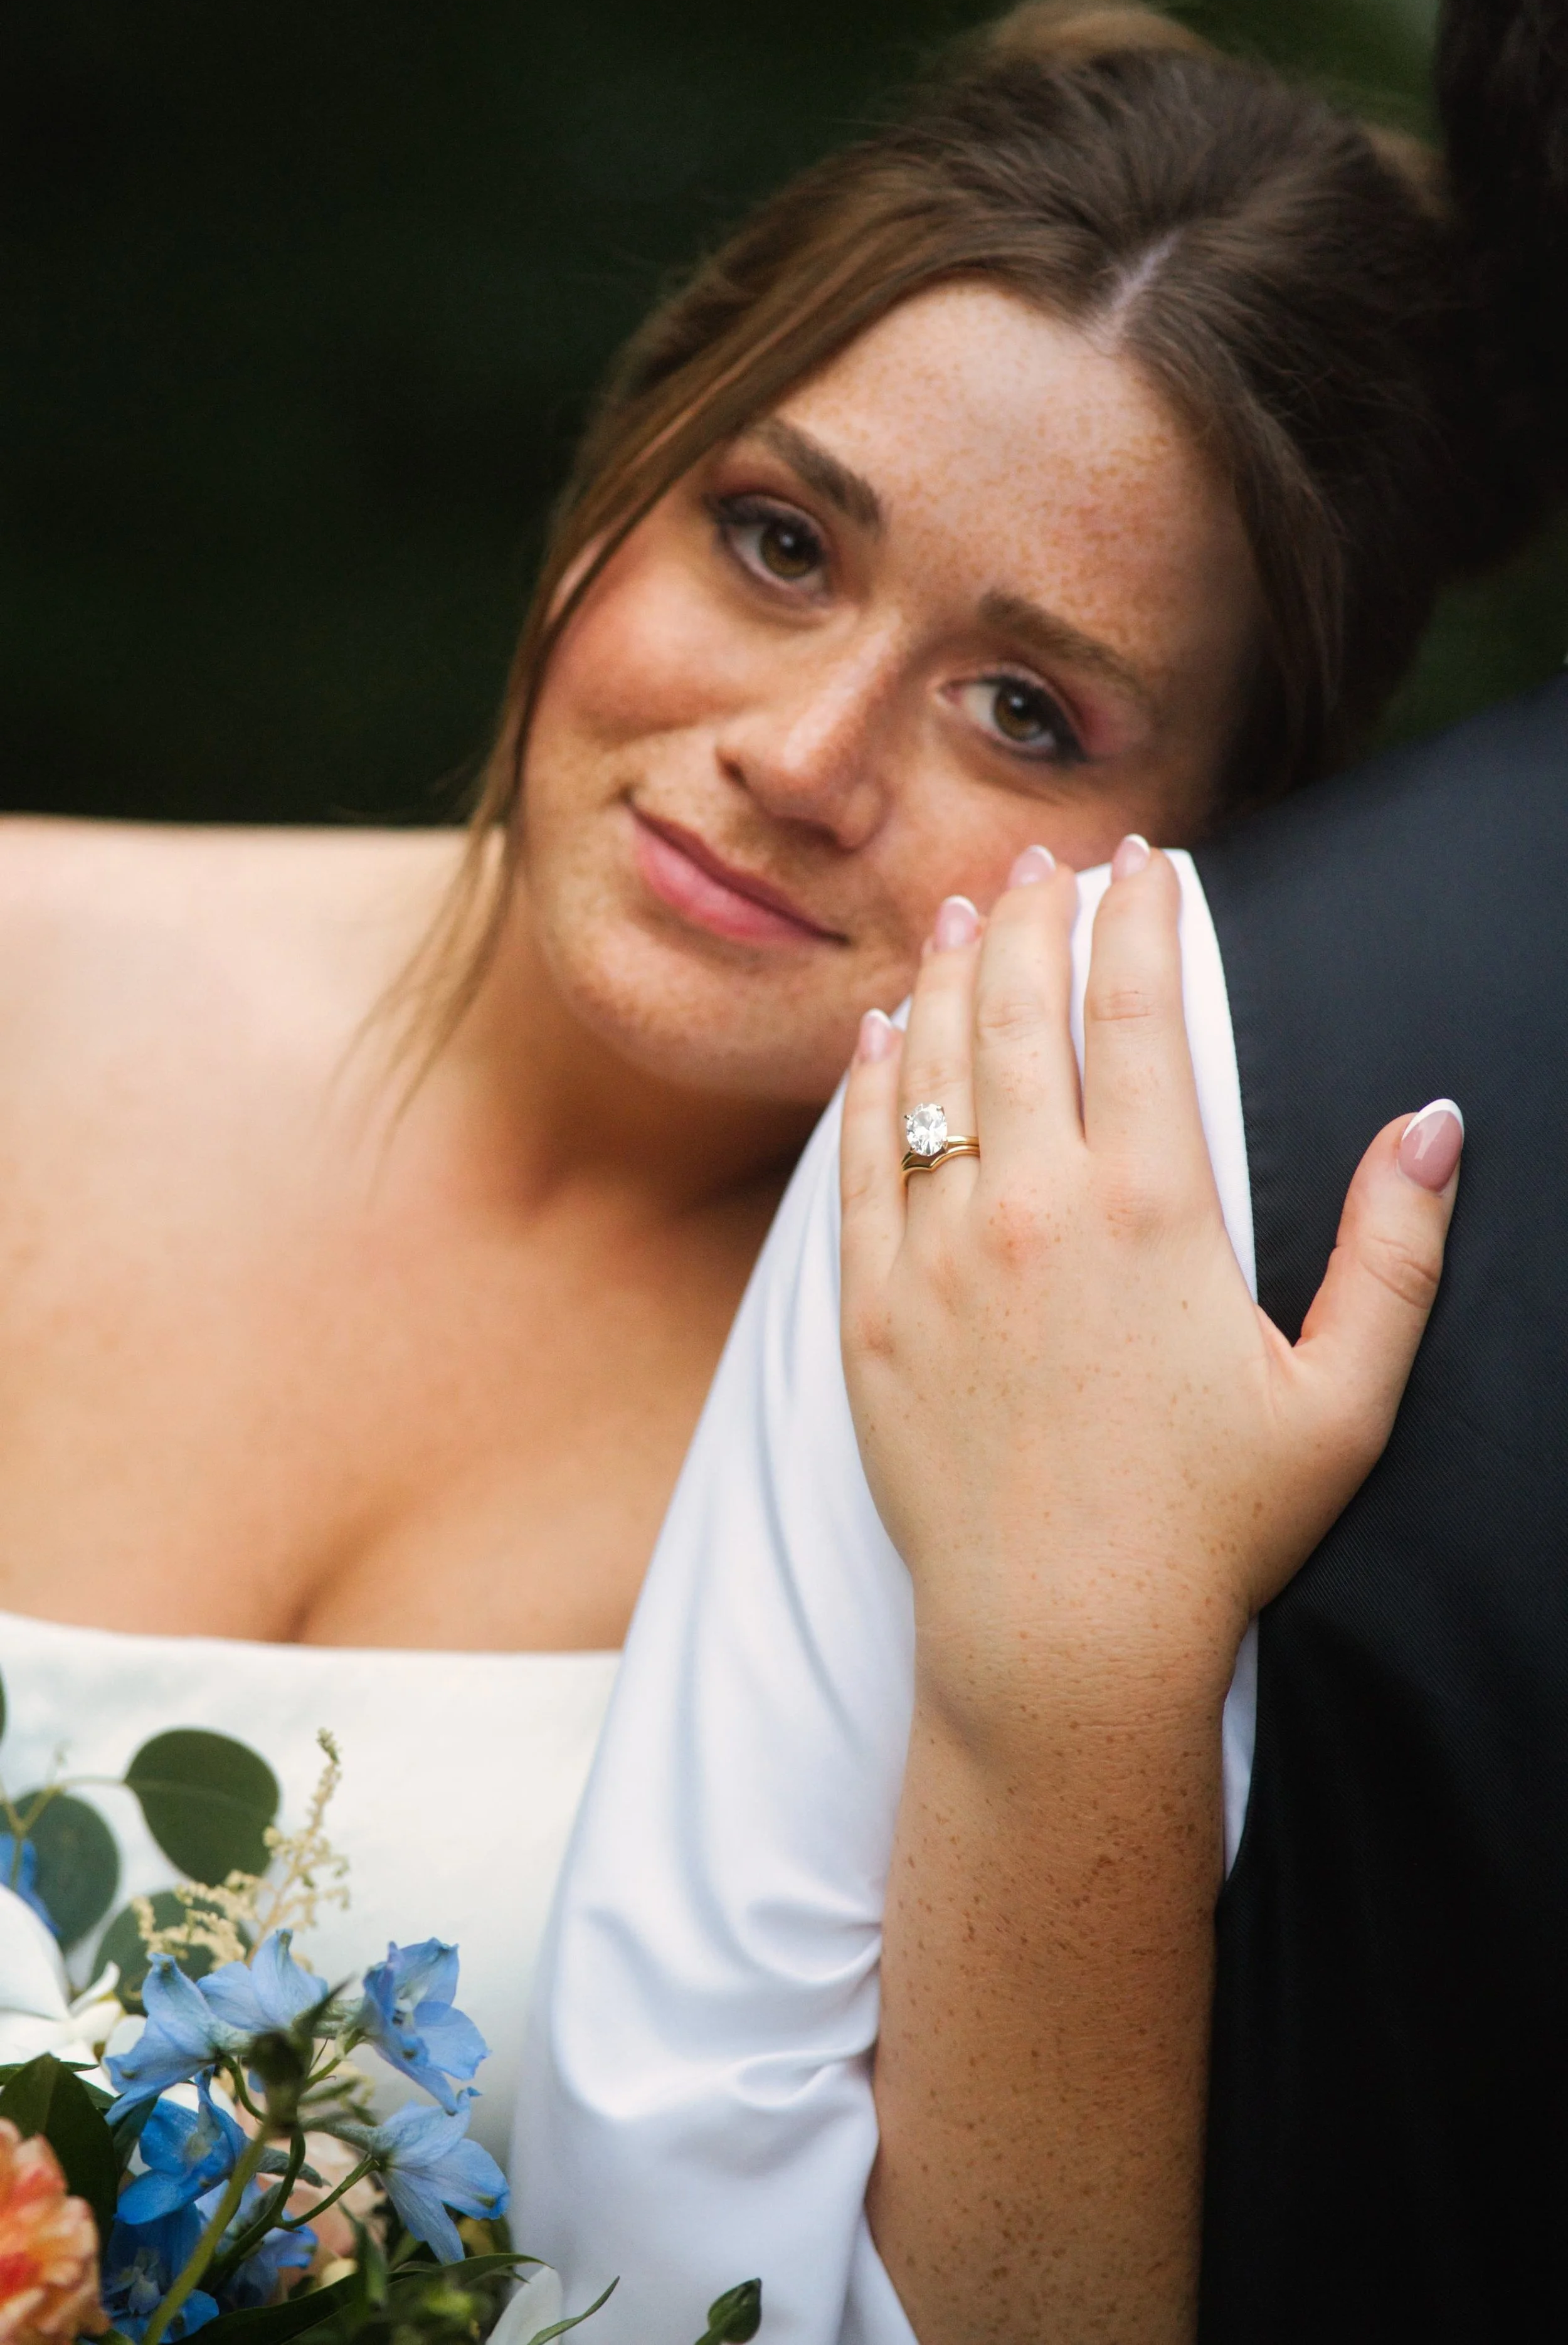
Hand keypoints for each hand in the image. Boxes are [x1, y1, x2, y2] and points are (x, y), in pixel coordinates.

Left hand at [841, 838, 1462, 1734]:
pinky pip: (858, 1166)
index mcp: (1155, 1208)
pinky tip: (881, 1033)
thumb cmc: (1213, 1527)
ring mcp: (938, 1258)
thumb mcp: (1342, 1397)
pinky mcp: (870, 1317)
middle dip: (1034, 915)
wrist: (1062, 1640)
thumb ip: (1393, 1251)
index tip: (1142, 862)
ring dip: (952, 975)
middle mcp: (1033, 1208)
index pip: (1141, 1007)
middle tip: (1040, 862)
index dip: (1141, 914)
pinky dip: (868, 1084)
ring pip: (934, 1069)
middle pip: (1025, 1010)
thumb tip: (1432, 1120)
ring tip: (964, 913)